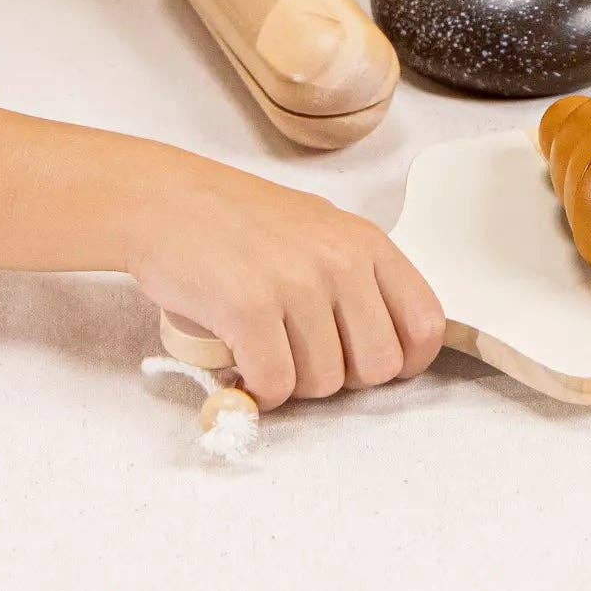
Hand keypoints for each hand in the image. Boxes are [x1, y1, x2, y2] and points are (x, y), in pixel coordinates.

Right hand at [124, 148, 444, 410]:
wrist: (165, 202)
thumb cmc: (239, 222)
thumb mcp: (317, 232)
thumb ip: (357, 282)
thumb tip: (384, 354)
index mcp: (366, 242)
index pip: (425, 325)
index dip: (402, 361)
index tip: (363, 363)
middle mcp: (340, 260)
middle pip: (378, 367)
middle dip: (340, 377)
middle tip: (301, 355)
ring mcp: (296, 284)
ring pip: (325, 383)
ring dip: (291, 382)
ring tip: (264, 348)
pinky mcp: (250, 309)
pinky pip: (276, 386)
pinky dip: (258, 389)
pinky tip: (241, 363)